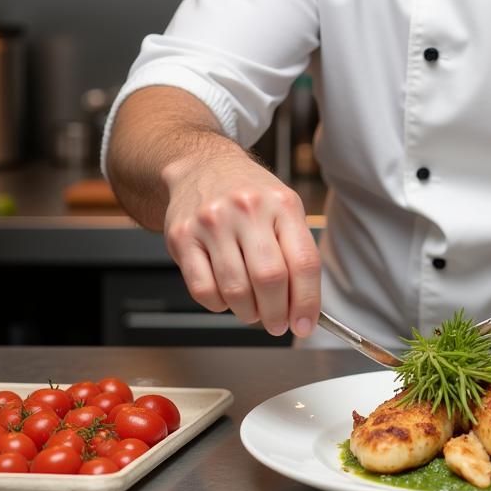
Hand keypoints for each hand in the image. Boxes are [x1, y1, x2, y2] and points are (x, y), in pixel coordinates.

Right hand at [161, 151, 319, 337]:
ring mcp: (212, 223)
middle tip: (277, 323)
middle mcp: (247, 210)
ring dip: (248, 312)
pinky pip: (203, 290)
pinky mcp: (183, 237)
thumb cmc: (250, 194)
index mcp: (282, 204)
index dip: (307, 301)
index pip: (303, 262)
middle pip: (270, 279)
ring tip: (253, 309)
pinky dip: (219, 305)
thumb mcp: (284, 208)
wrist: (203, 167)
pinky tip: (226, 295)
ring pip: (236, 290)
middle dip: (277, 313)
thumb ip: (296, 253)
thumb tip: (304, 307)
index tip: (305, 324)